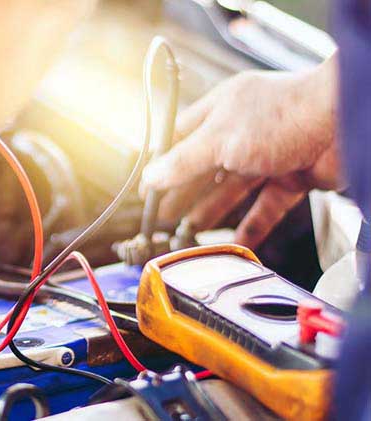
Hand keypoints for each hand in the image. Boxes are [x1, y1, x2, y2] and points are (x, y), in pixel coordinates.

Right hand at [140, 58, 341, 248]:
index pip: (182, 136)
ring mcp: (269, 155)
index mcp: (222, 109)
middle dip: (184, 192)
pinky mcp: (293, 177)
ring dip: (212, 210)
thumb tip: (151, 177)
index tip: (147, 187)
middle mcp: (244, 131)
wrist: (346, 122)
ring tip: (190, 231)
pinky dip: (251, 226)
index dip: (163, 162)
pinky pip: (266, 207)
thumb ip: (183, 162)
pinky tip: (234, 242)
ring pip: (234, 188)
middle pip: (206, 166)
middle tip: (165, 215)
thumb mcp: (220, 139)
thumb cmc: (285, 114)